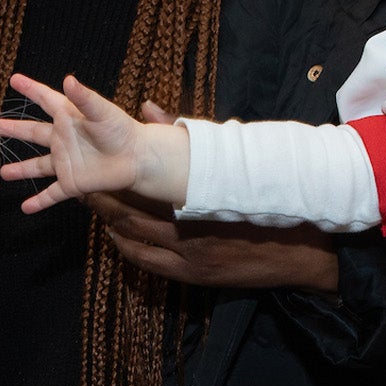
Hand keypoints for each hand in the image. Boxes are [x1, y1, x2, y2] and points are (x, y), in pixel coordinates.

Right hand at [0, 74, 190, 213]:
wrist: (138, 159)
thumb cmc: (122, 130)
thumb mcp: (102, 111)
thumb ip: (84, 97)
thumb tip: (67, 79)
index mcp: (68, 118)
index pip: (45, 100)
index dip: (30, 89)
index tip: (14, 79)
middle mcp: (63, 139)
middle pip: (34, 133)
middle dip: (17, 130)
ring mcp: (65, 162)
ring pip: (38, 166)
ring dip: (21, 170)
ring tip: (3, 172)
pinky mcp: (71, 183)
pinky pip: (51, 193)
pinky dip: (39, 201)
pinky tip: (25, 208)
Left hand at [89, 144, 340, 294]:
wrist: (302, 255)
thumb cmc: (267, 204)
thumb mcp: (232, 171)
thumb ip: (189, 140)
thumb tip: (149, 109)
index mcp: (197, 203)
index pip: (140, 192)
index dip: (112, 182)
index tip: (95, 167)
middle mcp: (189, 234)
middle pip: (129, 218)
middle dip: (103, 201)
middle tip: (83, 186)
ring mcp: (189, 259)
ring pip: (134, 241)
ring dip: (111, 224)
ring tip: (96, 207)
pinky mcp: (193, 277)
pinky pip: (147, 263)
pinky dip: (127, 248)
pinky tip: (117, 236)